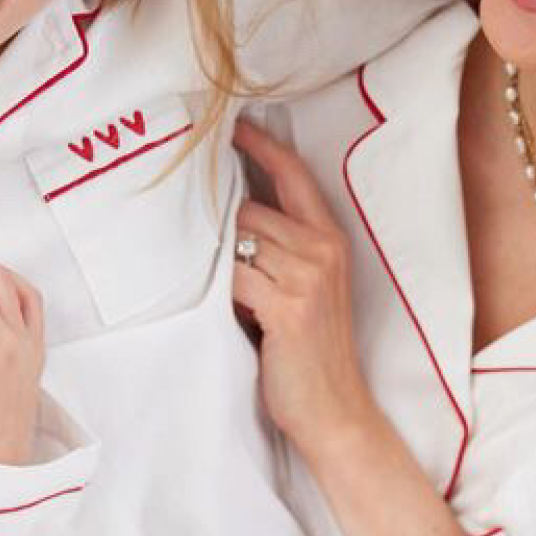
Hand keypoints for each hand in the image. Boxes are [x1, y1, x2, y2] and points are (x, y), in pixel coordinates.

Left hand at [231, 120, 379, 459]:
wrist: (334, 410)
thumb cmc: (310, 353)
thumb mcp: (305, 289)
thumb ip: (278, 250)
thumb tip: (226, 218)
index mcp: (331, 240)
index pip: (293, 175)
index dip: (261, 147)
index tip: (232, 126)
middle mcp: (322, 250)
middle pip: (249, 209)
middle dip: (220, 225)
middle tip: (201, 241)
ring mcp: (306, 276)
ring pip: (236, 240)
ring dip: (216, 261)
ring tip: (217, 287)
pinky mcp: (287, 305)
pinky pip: (232, 277)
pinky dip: (218, 289)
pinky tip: (221, 306)